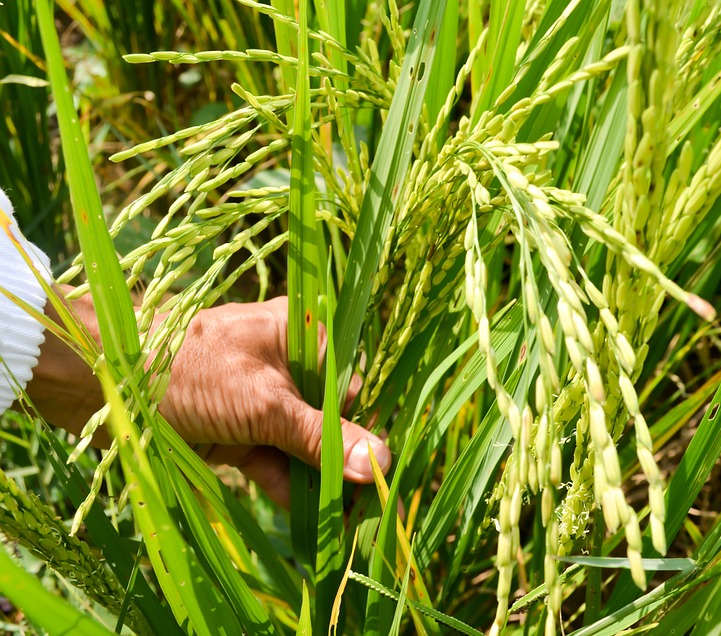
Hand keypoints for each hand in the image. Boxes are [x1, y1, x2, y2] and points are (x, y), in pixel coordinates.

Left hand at [161, 297, 389, 506]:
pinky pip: (278, 463)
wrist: (108, 391)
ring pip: (306, 445)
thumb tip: (382, 463)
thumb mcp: (266, 403)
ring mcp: (263, 402)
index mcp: (300, 334)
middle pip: (332, 417)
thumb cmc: (192, 373)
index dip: (368, 422)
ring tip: (351, 521)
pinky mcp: (242, 434)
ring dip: (324, 480)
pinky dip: (293, 489)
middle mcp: (287, 365)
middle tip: (372, 502)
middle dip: (349, 459)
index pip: (351, 380)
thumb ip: (323, 435)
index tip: (386, 467)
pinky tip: (315, 520)